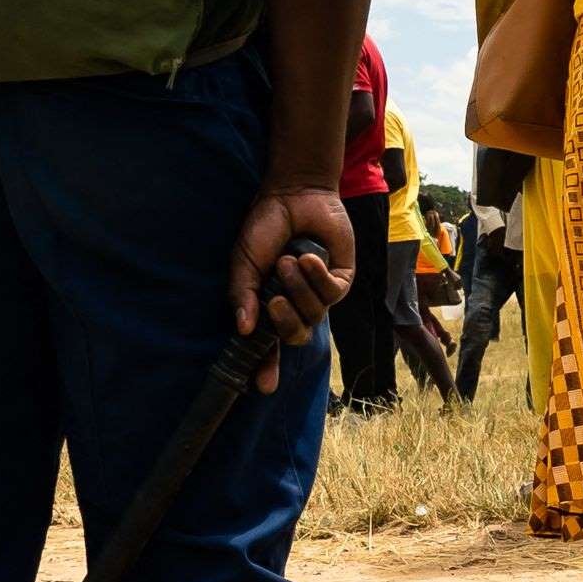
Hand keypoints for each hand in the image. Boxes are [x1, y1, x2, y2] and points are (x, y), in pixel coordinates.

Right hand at [227, 184, 352, 392]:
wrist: (293, 195)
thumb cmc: (265, 227)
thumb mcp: (244, 261)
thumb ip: (242, 294)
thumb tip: (244, 330)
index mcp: (270, 304)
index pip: (269, 345)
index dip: (267, 367)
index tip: (263, 386)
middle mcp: (296, 304)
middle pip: (295, 336)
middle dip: (285, 323)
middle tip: (273, 300)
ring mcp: (320, 294)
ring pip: (314, 315)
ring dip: (299, 289)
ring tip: (289, 260)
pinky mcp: (341, 280)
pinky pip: (332, 295)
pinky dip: (317, 277)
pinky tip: (308, 258)